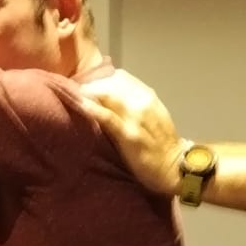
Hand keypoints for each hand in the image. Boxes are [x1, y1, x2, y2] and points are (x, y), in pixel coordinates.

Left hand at [79, 71, 187, 196]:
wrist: (174, 168)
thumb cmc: (161, 145)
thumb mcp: (152, 117)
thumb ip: (135, 106)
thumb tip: (111, 98)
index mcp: (148, 96)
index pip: (121, 77)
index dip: (102, 78)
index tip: (87, 83)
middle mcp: (143, 102)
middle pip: (111, 83)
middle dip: (91, 83)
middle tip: (73, 90)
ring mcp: (136, 119)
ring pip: (108, 95)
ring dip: (88, 92)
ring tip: (71, 93)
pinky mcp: (129, 135)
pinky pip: (108, 117)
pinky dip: (93, 109)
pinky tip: (79, 103)